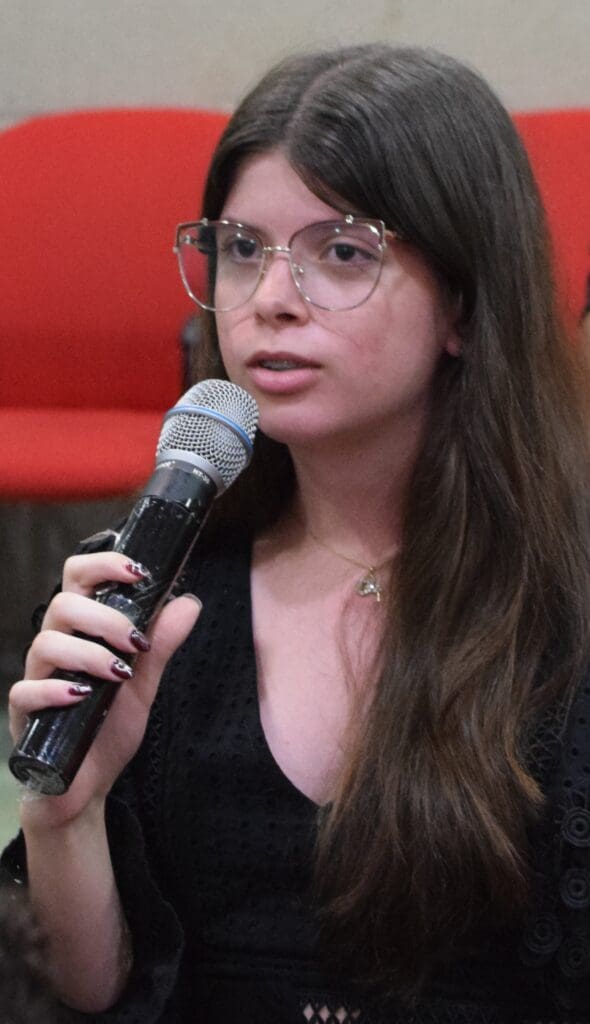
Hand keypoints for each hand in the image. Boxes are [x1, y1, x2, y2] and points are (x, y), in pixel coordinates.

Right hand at [8, 552, 200, 829]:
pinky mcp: (23, 714)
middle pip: (63, 604)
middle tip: (136, 642)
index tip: (139, 571)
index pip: (78, 577)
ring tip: (119, 674)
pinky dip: (55, 690)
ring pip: (46, 642)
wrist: (89, 785)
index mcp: (81, 630)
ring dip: (89, 653)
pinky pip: (26, 691)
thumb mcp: (144, 683)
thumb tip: (190, 601)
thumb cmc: (109, 726)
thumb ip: (161, 643)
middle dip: (105, 617)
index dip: (104, 564)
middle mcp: (55, 646)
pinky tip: (81, 697)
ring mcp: (36, 678)